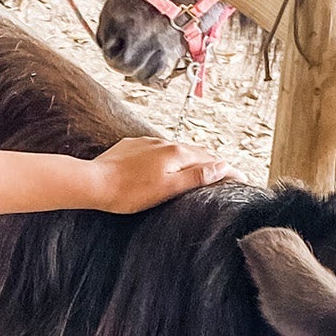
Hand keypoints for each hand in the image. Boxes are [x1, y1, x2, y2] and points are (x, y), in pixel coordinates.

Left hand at [87, 136, 238, 212]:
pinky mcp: (131, 146)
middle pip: (196, 151)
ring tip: (199, 169)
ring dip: (191, 158)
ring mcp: (146, 142)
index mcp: (176, 153)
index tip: (242, 179)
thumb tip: (222, 166)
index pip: (211, 160)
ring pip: (176, 149)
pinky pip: (158, 149)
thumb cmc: (129, 192)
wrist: (93, 183)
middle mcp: (164, 142)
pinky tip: (166, 165)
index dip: (228, 170)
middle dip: (213, 162)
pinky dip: (170, 157)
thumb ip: (196, 176)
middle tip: (226, 174)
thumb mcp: (168, 189)